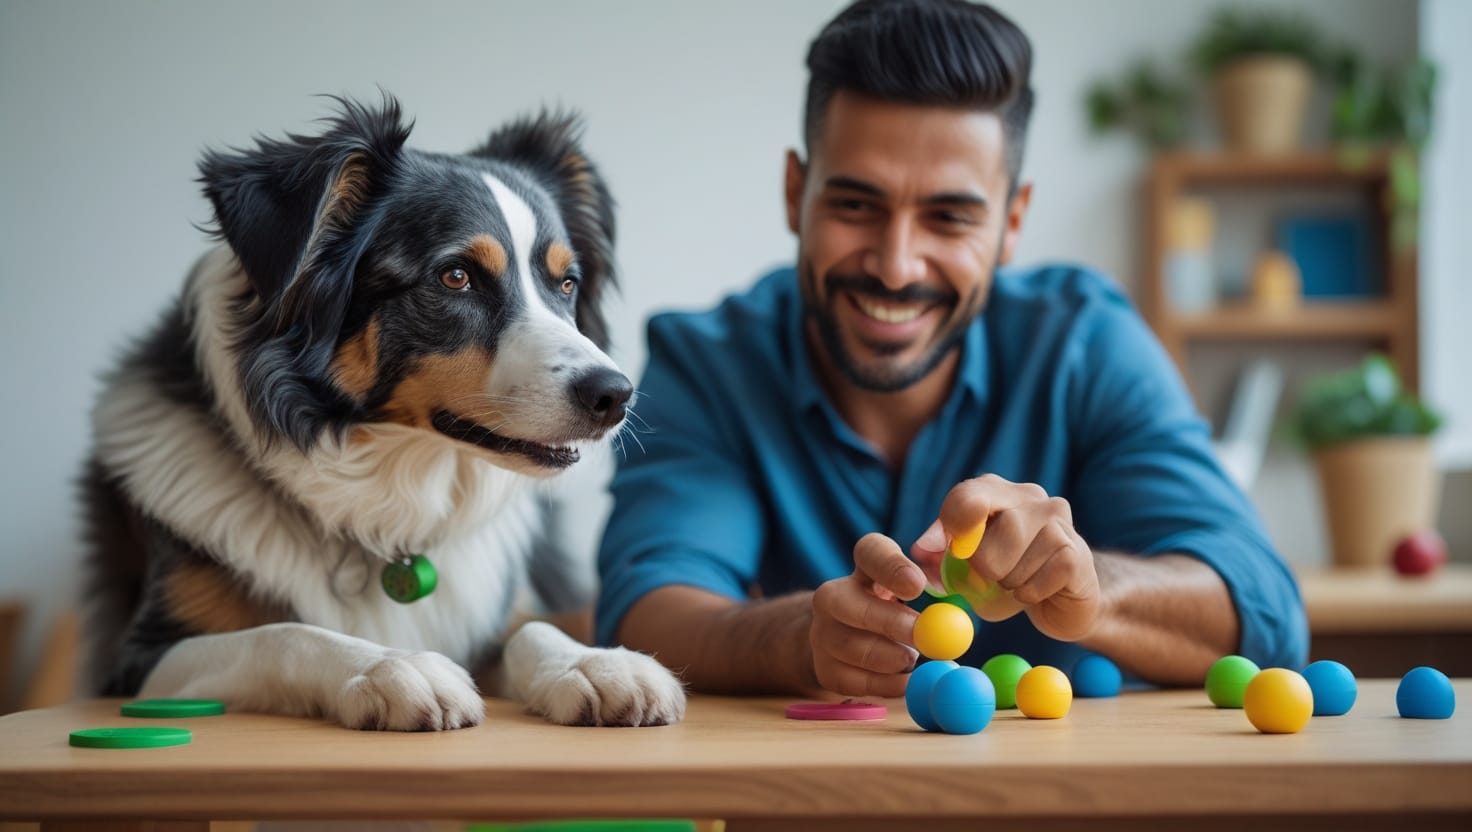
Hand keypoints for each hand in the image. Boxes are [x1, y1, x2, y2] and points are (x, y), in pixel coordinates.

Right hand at [808, 532, 925, 696]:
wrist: (849, 641)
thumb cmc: (896, 610)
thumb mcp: (913, 590)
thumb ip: (936, 591)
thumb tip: (953, 617)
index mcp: (863, 565)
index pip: (870, 552)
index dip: (892, 567)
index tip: (918, 585)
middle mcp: (832, 595)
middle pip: (849, 603)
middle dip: (889, 622)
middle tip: (922, 639)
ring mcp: (822, 632)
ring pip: (851, 647)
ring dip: (889, 658)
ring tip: (911, 659)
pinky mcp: (824, 668)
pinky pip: (854, 681)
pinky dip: (884, 684)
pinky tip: (904, 680)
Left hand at [912, 474, 1100, 641]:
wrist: (1062, 595)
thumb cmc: (1007, 574)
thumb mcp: (965, 566)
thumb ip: (939, 556)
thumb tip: (921, 549)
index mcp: (995, 491)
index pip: (967, 496)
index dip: (952, 526)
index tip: (953, 552)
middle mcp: (1030, 496)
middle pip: (992, 535)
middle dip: (985, 567)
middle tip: (994, 576)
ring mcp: (1059, 521)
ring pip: (1013, 562)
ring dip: (1007, 583)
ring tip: (1018, 581)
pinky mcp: (1076, 551)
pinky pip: (1036, 582)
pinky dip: (1028, 595)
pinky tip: (1037, 590)